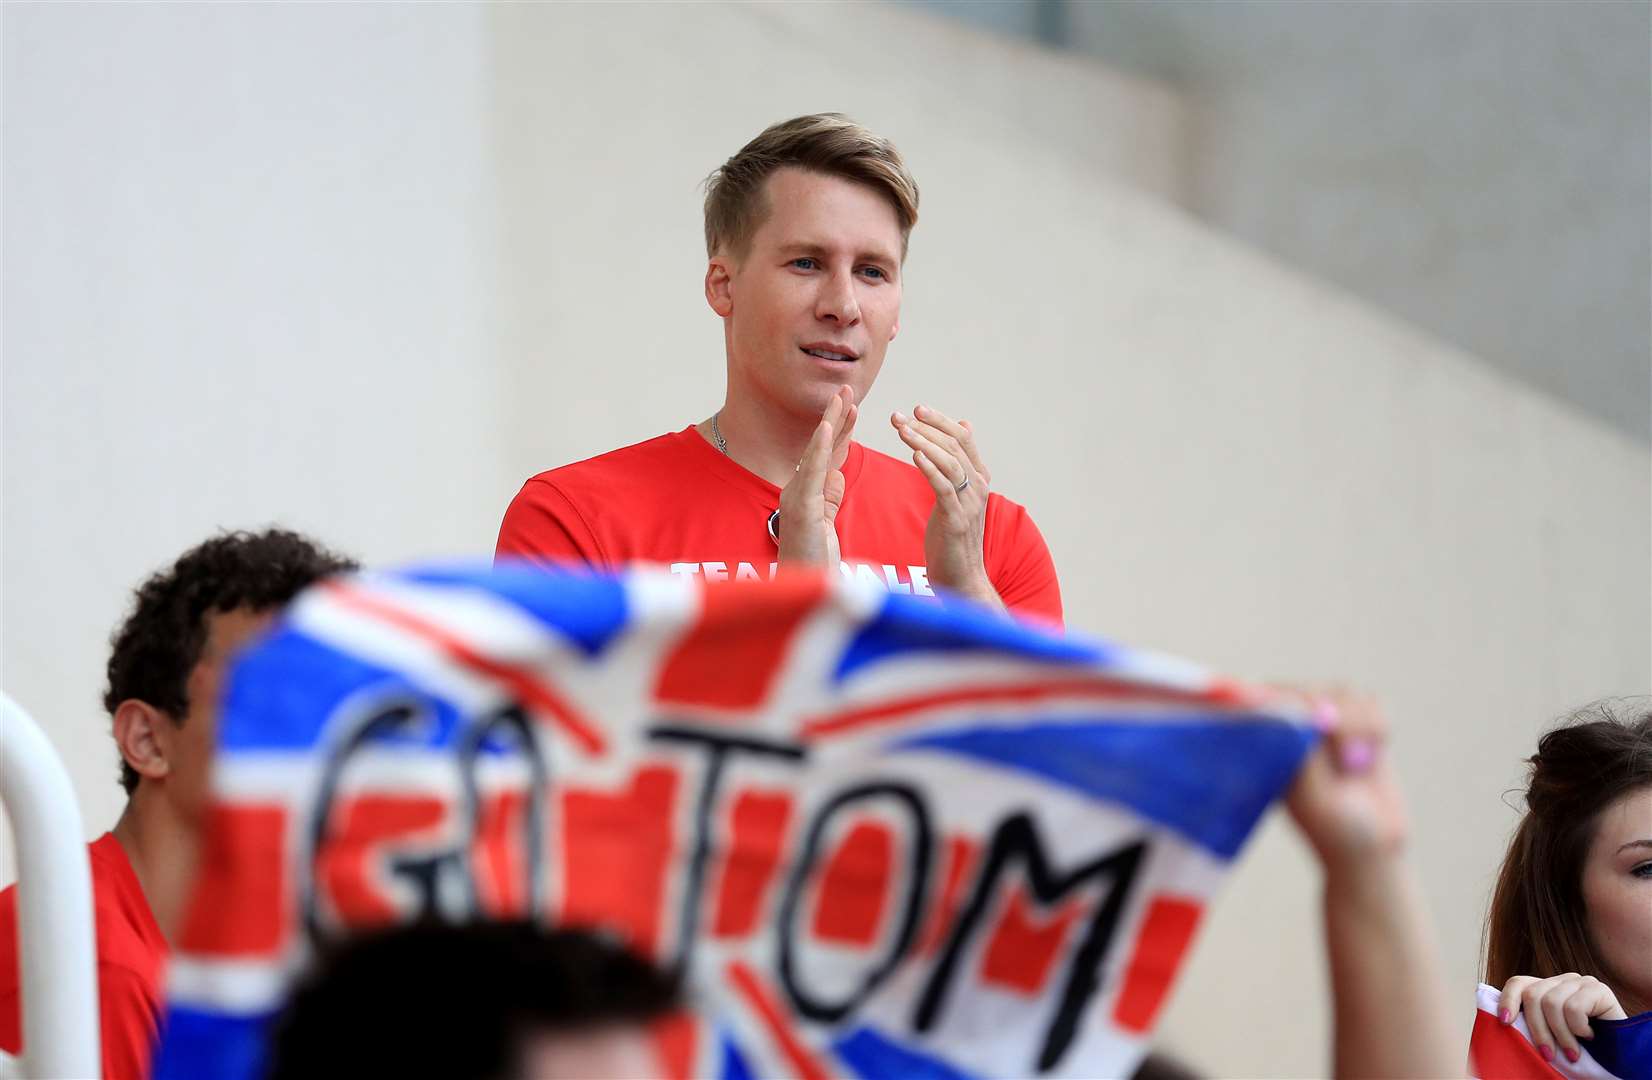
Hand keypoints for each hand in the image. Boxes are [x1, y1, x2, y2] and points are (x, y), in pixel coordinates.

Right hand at [776, 386, 856, 570]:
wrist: (803, 588)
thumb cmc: (813, 561)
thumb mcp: (826, 524)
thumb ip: (829, 498)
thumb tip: (836, 475)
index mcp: (807, 494)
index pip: (827, 456)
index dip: (840, 431)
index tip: (853, 407)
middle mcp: (798, 490)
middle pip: (821, 447)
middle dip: (836, 416)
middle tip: (848, 388)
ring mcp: (796, 497)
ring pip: (815, 452)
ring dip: (830, 422)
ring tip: (842, 397)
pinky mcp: (801, 507)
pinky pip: (811, 470)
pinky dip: (820, 446)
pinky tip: (828, 426)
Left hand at [891, 405, 1000, 608]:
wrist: (961, 579)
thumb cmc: (954, 538)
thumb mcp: (958, 495)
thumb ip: (959, 462)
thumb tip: (964, 425)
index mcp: (979, 478)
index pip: (962, 438)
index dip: (940, 421)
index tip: (917, 409)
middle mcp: (979, 486)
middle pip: (954, 445)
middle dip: (926, 427)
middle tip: (900, 416)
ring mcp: (970, 503)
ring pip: (949, 461)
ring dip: (923, 442)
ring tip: (901, 429)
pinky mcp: (957, 519)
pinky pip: (943, 487)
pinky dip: (929, 468)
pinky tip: (914, 455)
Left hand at [1280, 688, 1408, 874]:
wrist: (1374, 849)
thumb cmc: (1337, 833)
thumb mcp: (1316, 802)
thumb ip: (1307, 759)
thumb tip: (1308, 714)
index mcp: (1268, 746)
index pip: (1268, 697)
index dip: (1292, 701)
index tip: (1318, 727)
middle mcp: (1293, 730)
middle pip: (1309, 688)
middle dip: (1335, 716)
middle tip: (1347, 760)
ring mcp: (1325, 725)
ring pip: (1342, 690)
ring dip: (1359, 723)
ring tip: (1357, 763)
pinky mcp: (1358, 727)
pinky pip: (1370, 700)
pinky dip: (1377, 724)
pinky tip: (1374, 752)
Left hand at [1499, 974, 1625, 1064]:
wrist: (1617, 1053)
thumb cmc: (1580, 1047)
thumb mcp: (1550, 1034)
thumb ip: (1529, 1022)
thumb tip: (1500, 1022)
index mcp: (1545, 988)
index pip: (1518, 983)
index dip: (1507, 1001)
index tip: (1505, 1023)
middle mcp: (1561, 980)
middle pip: (1533, 996)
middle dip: (1538, 1030)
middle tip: (1548, 1056)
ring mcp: (1580, 981)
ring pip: (1552, 1003)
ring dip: (1561, 1035)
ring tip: (1571, 1053)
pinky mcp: (1598, 989)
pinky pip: (1574, 1007)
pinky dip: (1578, 1028)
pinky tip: (1588, 1036)